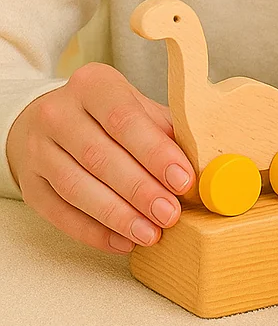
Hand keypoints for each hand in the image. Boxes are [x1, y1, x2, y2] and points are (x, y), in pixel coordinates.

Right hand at [5, 63, 194, 253]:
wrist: (50, 120)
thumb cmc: (106, 113)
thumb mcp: (136, 106)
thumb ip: (164, 129)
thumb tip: (200, 162)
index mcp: (93, 84)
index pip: (124, 119)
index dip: (155, 152)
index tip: (182, 179)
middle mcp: (59, 113)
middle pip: (101, 157)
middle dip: (140, 190)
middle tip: (170, 213)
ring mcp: (38, 149)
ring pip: (78, 188)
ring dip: (118, 216)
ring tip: (150, 233)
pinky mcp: (30, 183)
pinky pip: (60, 214)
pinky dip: (93, 232)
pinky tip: (122, 241)